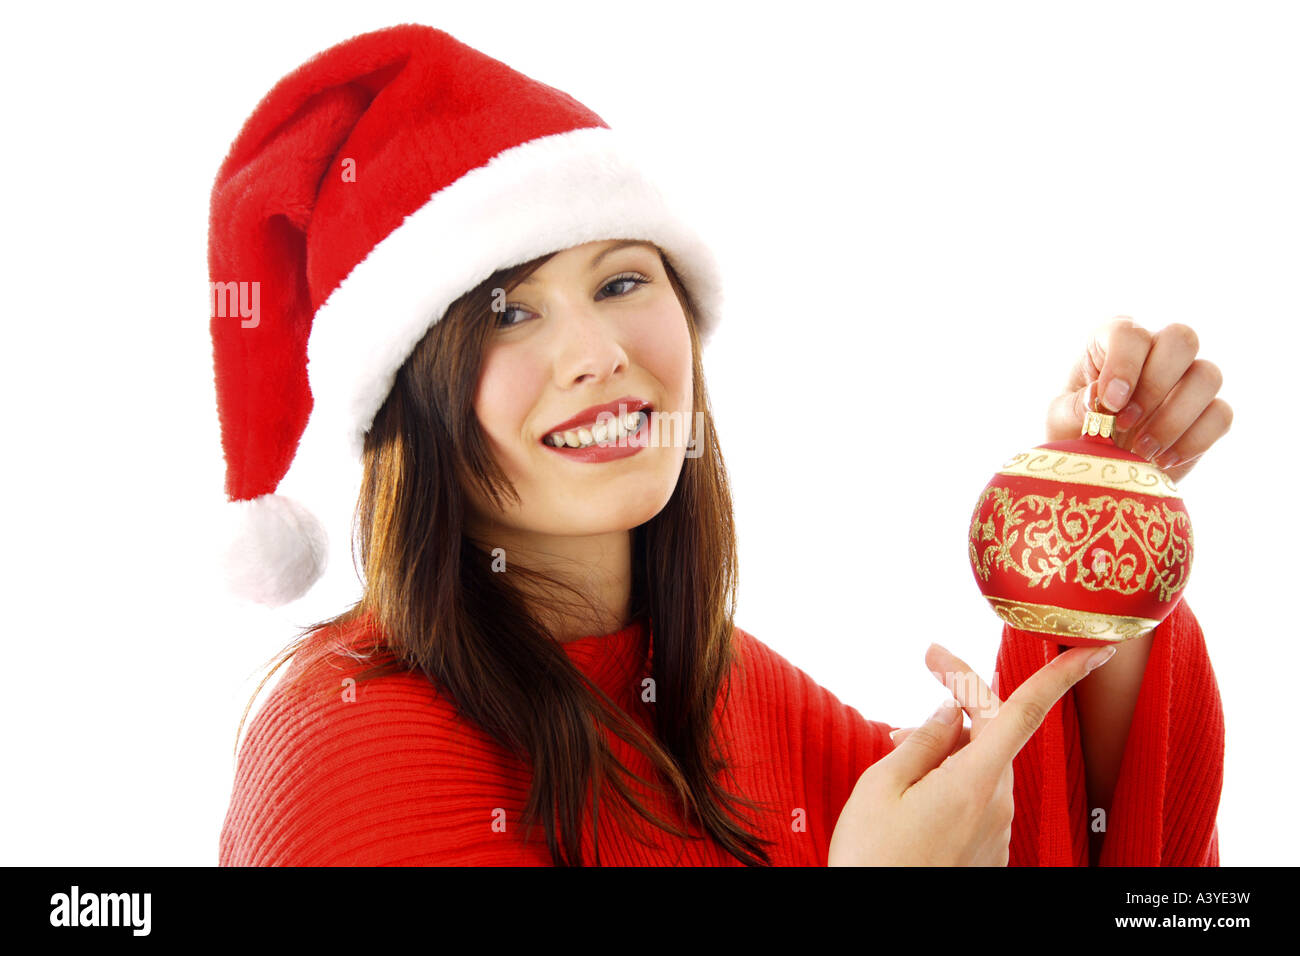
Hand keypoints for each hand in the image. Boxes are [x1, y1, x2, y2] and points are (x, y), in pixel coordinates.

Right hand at [827, 641, 1115, 865]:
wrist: (880, 931)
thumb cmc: (873, 860)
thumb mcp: (879, 787)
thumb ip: (922, 742)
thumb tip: (952, 712)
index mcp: (972, 782)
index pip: (1025, 713)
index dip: (1063, 676)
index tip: (1098, 650)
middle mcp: (996, 804)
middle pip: (991, 732)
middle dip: (962, 696)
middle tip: (928, 660)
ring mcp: (994, 832)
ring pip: (979, 765)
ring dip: (948, 744)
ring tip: (896, 750)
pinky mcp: (986, 851)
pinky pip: (974, 797)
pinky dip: (948, 779)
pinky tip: (911, 789)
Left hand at [1046, 316, 1231, 484]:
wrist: (1101, 470)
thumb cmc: (1075, 433)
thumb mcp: (1061, 420)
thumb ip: (1076, 406)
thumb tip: (1099, 394)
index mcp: (1115, 342)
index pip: (1129, 332)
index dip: (1124, 365)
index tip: (1110, 403)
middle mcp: (1157, 351)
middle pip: (1182, 339)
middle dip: (1155, 384)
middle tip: (1124, 424)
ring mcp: (1188, 380)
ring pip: (1208, 375)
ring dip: (1174, 417)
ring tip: (1140, 450)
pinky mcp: (1208, 413)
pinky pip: (1221, 415)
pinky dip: (1194, 440)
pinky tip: (1162, 461)